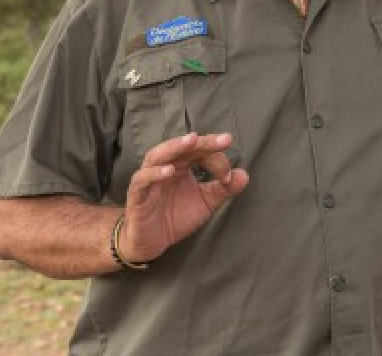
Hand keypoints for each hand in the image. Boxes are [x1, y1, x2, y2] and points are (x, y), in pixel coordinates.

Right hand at [120, 132, 249, 262]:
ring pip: (158, 155)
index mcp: (182, 165)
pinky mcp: (137, 196)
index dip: (218, 159)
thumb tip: (244, 174)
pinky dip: (154, 174)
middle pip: (182, 147)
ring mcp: (149, 179)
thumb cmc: (177, 216)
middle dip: (203, 142)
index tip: (229, 175)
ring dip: (175, 146)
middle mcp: (166, 166)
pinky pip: (142, 180)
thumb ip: (224, 189)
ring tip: (192, 140)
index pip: (201, 152)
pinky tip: (169, 171)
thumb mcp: (206, 203)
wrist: (153, 242)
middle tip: (224, 140)